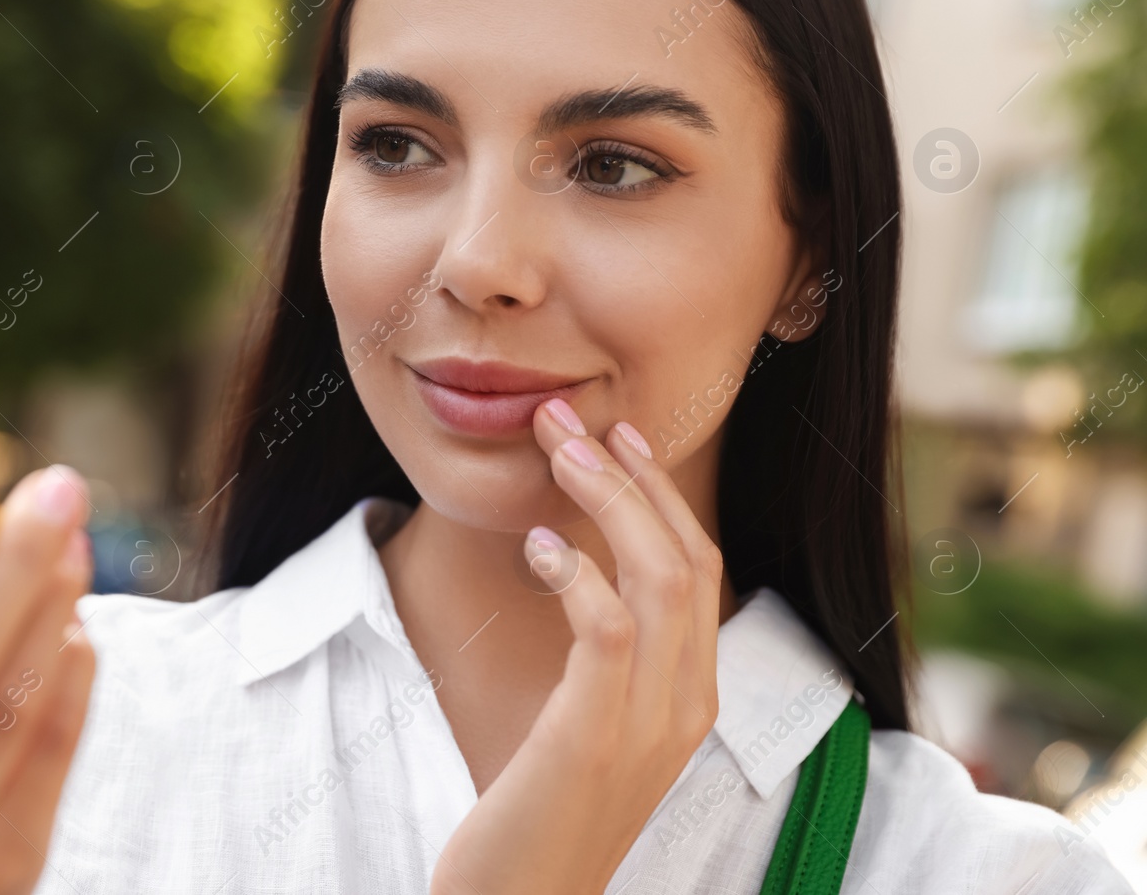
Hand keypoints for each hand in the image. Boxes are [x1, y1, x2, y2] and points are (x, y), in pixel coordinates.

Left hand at [432, 398, 723, 894]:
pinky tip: (539, 546)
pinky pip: (610, 633)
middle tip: (572, 420)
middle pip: (689, 557)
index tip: (620, 439)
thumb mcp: (585, 729)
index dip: (662, 497)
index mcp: (690, 697)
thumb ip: (601, 664)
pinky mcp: (596, 740)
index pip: (700, 570)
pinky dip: (579, 575)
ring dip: (608, 502)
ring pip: (660, 579)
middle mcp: (687, 706)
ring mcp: (650, 726)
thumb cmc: (536, 816)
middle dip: (633, 478)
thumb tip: (577, 572)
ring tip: (559, 451)